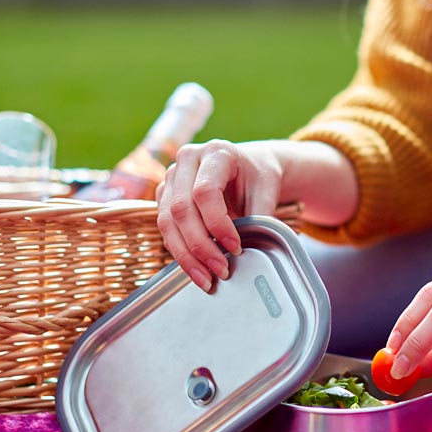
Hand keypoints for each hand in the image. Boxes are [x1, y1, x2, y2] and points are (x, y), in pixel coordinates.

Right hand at [156, 138, 359, 291]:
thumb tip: (251, 251)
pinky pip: (165, 228)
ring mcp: (172, 177)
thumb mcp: (267, 190)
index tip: (236, 248)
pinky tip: (197, 270)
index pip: (205, 191)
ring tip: (207, 279)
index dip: (218, 224)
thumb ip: (260, 217)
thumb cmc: (258, 177)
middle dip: (200, 246)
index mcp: (216, 152)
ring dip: (186, 255)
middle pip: (181, 208)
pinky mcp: (165, 196)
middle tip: (221, 270)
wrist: (248, 167)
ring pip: (167, 221)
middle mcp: (188, 160)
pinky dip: (180, 252)